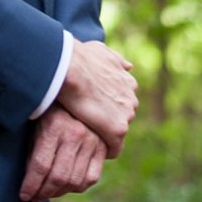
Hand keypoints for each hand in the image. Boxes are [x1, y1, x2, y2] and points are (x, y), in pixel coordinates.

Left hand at [19, 107, 106, 201]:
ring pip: (75, 181)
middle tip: (34, 197)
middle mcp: (76, 133)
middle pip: (58, 177)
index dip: (30, 185)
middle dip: (43, 193)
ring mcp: (92, 140)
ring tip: (48, 193)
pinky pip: (91, 177)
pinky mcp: (103, 147)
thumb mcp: (36, 124)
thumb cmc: (49, 109)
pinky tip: (66, 185)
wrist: (75, 90)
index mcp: (54, 126)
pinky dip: (78, 187)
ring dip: (59, 193)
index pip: (41, 166)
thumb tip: (29, 181)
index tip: (23, 195)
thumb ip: (33, 151)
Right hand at [55, 40, 136, 156]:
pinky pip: (114, 148)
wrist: (70, 69)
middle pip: (120, 117)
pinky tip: (89, 149)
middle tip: (86, 121)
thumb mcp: (101, 51)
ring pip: (116, 132)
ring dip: (104, 133)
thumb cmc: (80, 58)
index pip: (120, 102)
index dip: (105, 107)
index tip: (91, 109)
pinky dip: (104, 150)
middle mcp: (131, 99)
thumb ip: (116, 60)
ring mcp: (126, 115)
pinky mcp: (117, 130)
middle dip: (107, 120)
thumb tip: (129, 66)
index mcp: (128, 82)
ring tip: (85, 134)